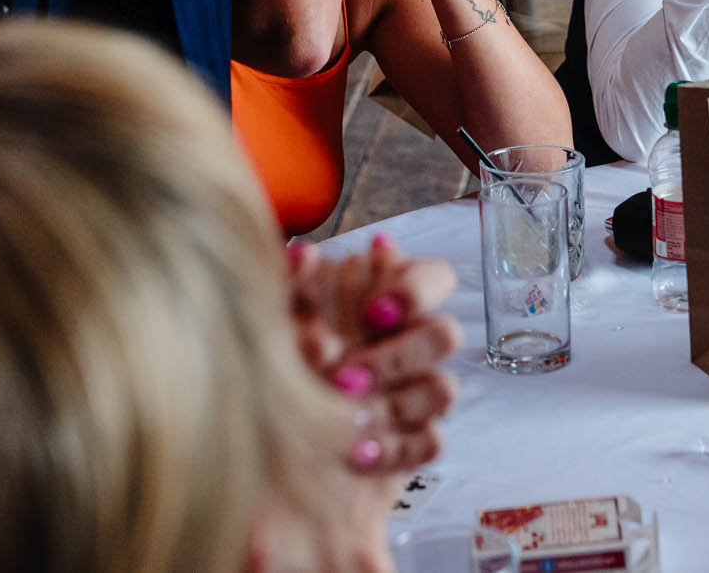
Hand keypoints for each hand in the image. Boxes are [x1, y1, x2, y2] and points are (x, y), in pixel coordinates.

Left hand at [268, 237, 459, 572]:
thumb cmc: (274, 368)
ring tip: (344, 416)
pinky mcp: (412, 443)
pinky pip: (433, 443)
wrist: (263, 453)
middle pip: (445, 334)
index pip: (433, 277)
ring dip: (398, 402)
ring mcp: (414, 395)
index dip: (416, 289)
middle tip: (346, 377)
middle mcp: (407, 345)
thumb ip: (290, 287)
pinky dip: (396, 448)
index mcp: (383, 303)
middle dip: (399, 355)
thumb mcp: (273, 324)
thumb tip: (304, 254)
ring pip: (445, 389)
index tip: (375, 312)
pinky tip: (354, 454)